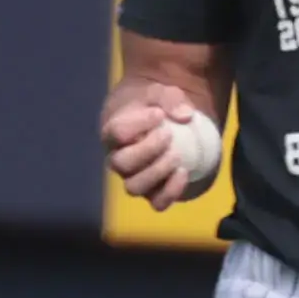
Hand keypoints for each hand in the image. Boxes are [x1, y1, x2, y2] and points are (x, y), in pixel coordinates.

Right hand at [101, 78, 199, 210]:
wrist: (164, 127)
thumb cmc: (155, 107)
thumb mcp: (160, 94)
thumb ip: (169, 98)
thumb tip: (185, 115)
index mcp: (113, 133)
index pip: (116, 133)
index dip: (138, 124)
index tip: (158, 114)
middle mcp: (118, 159)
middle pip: (121, 164)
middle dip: (148, 149)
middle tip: (168, 134)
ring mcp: (134, 178)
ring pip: (134, 187)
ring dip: (158, 172)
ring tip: (177, 155)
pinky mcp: (153, 192)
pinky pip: (157, 203)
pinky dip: (171, 192)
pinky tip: (184, 172)